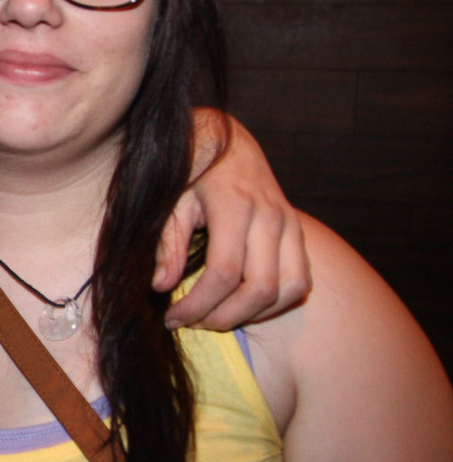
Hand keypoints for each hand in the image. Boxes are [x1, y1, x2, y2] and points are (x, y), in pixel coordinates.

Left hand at [155, 111, 309, 328]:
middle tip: (192, 322)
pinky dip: (275, 302)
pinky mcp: (298, 231)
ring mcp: (290, 223)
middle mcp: (270, 216)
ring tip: (216, 316)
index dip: (196, 305)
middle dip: (223, 316)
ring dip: (253, 314)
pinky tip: (243, 305)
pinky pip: (300, 280)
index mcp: (234, 205)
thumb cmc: (190, 170)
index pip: (223, 274)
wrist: (226, 139)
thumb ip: (167, 244)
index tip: (172, 318)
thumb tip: (161, 286)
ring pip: (288, 290)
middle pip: (259, 288)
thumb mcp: (170, 200)